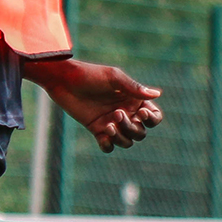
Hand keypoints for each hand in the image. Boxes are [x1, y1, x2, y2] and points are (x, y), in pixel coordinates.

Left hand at [23, 59, 162, 152]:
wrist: (63, 80)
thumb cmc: (89, 75)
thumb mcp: (113, 78)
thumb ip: (134, 87)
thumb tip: (158, 94)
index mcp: (134, 101)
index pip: (154, 116)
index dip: (152, 119)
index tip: (141, 113)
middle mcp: (126, 114)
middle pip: (141, 132)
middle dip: (132, 127)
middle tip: (116, 113)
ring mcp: (112, 123)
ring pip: (128, 142)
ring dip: (121, 138)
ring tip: (108, 126)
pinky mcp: (97, 130)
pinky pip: (109, 146)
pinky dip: (108, 145)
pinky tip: (103, 136)